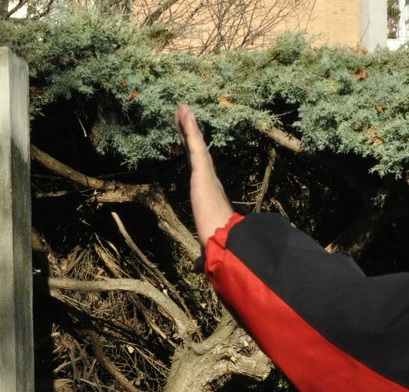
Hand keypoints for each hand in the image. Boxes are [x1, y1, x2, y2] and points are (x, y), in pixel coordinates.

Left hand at [176, 105, 234, 245]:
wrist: (228, 244)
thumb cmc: (221, 247)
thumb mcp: (206, 249)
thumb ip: (202, 256)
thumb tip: (198, 268)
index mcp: (210, 195)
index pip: (199, 170)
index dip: (195, 156)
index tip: (193, 144)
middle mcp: (209, 181)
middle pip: (197, 152)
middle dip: (189, 133)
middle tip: (183, 115)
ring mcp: (206, 174)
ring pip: (195, 144)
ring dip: (187, 125)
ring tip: (180, 107)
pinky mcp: (202, 171)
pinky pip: (194, 144)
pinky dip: (188, 128)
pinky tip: (183, 111)